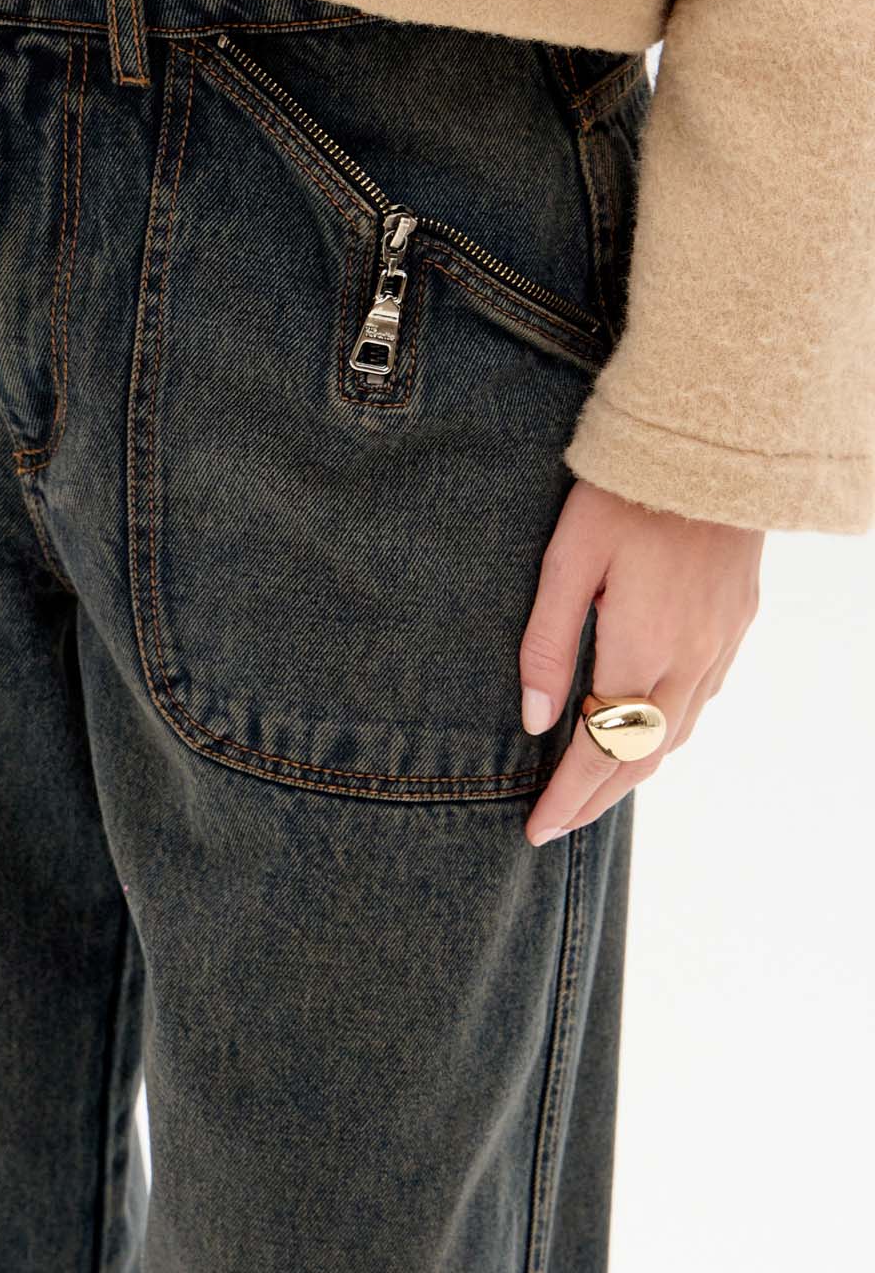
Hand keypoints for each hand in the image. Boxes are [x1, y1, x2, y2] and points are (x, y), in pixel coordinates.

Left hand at [519, 480, 762, 844]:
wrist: (715, 444)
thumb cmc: (625, 494)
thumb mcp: (567, 562)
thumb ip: (547, 645)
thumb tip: (536, 721)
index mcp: (643, 649)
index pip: (602, 751)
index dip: (569, 797)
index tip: (537, 828)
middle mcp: (691, 660)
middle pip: (643, 758)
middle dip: (597, 799)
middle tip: (557, 824)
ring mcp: (721, 644)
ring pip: (677, 735)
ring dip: (634, 769)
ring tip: (592, 789)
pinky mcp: (737, 623)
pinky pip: (700, 702)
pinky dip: (665, 733)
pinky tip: (642, 732)